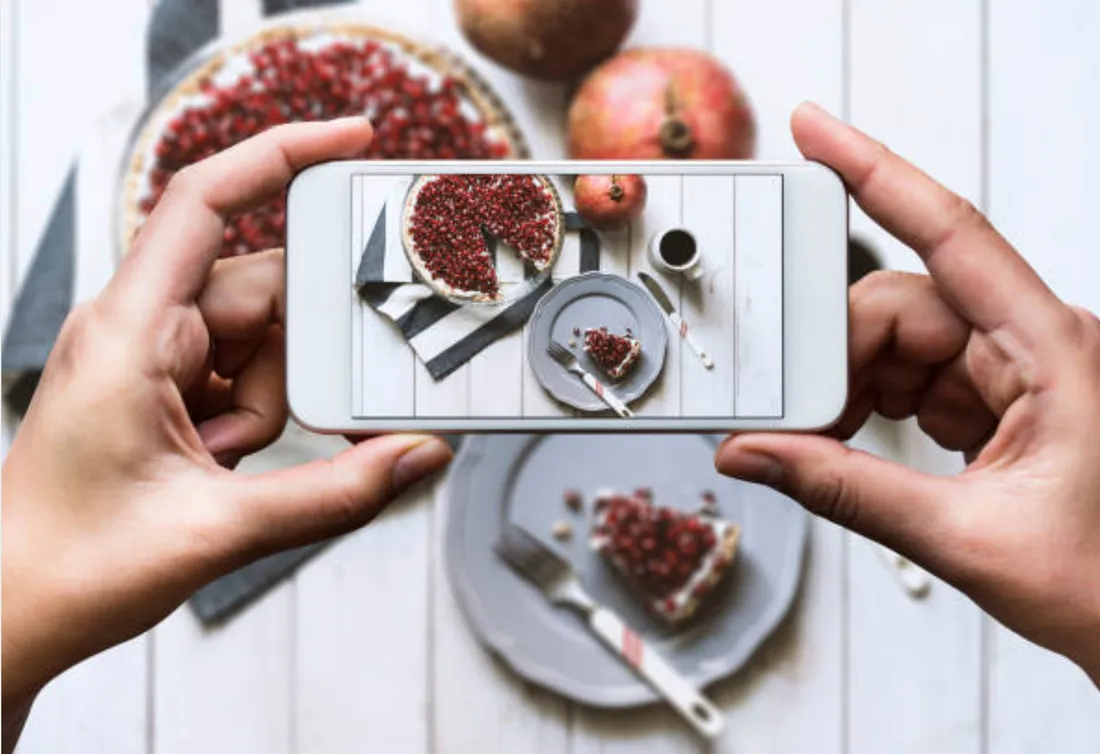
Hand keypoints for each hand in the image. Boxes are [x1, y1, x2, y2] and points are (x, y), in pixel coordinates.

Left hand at [0, 120, 453, 722]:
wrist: (19, 609)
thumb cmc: (67, 561)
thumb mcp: (216, 529)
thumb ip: (332, 494)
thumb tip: (414, 456)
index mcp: (129, 331)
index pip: (206, 202)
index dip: (280, 154)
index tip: (353, 142)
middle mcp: (142, 329)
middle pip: (263, 289)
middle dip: (295, 356)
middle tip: (300, 411)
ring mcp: (158, 359)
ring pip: (264, 340)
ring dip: (275, 402)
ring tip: (234, 462)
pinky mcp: (172, 390)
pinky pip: (250, 374)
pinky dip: (265, 414)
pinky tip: (234, 462)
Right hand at [716, 103, 1099, 685]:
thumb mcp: (964, 539)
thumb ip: (848, 491)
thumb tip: (759, 454)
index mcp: (1054, 350)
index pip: (953, 233)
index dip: (876, 171)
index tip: (814, 132)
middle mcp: (1033, 342)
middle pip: (903, 302)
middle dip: (838, 354)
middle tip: (797, 415)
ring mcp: (1014, 369)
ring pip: (899, 340)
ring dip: (851, 386)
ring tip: (826, 442)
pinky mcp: (995, 397)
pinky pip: (911, 374)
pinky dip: (869, 403)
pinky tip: (856, 440)